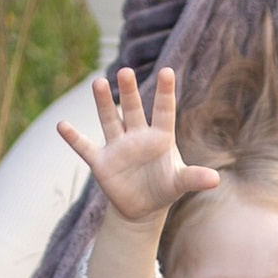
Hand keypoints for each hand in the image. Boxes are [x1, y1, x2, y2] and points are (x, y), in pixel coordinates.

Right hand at [59, 64, 219, 225]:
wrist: (142, 207)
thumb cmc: (165, 187)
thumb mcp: (180, 183)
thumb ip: (194, 178)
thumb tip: (215, 180)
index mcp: (160, 137)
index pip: (163, 111)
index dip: (165, 92)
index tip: (167, 71)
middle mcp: (137, 136)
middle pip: (132, 109)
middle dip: (129, 91)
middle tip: (125, 71)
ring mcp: (117, 146)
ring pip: (109, 120)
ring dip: (103, 103)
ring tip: (98, 82)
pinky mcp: (101, 161)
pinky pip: (85, 147)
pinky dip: (73, 138)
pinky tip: (62, 125)